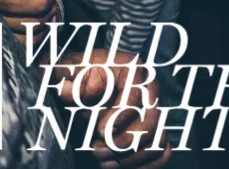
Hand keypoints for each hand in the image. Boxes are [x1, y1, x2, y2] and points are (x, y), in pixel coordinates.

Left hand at [51, 50, 170, 168]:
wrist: (79, 85)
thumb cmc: (76, 76)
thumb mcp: (67, 70)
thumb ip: (67, 80)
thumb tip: (66, 89)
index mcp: (130, 68)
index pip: (136, 95)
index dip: (119, 117)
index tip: (100, 131)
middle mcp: (149, 89)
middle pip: (152, 121)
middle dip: (125, 142)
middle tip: (99, 149)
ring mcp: (154, 112)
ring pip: (158, 141)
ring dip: (130, 157)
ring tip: (102, 158)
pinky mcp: (155, 132)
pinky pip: (163, 154)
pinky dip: (143, 165)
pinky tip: (118, 164)